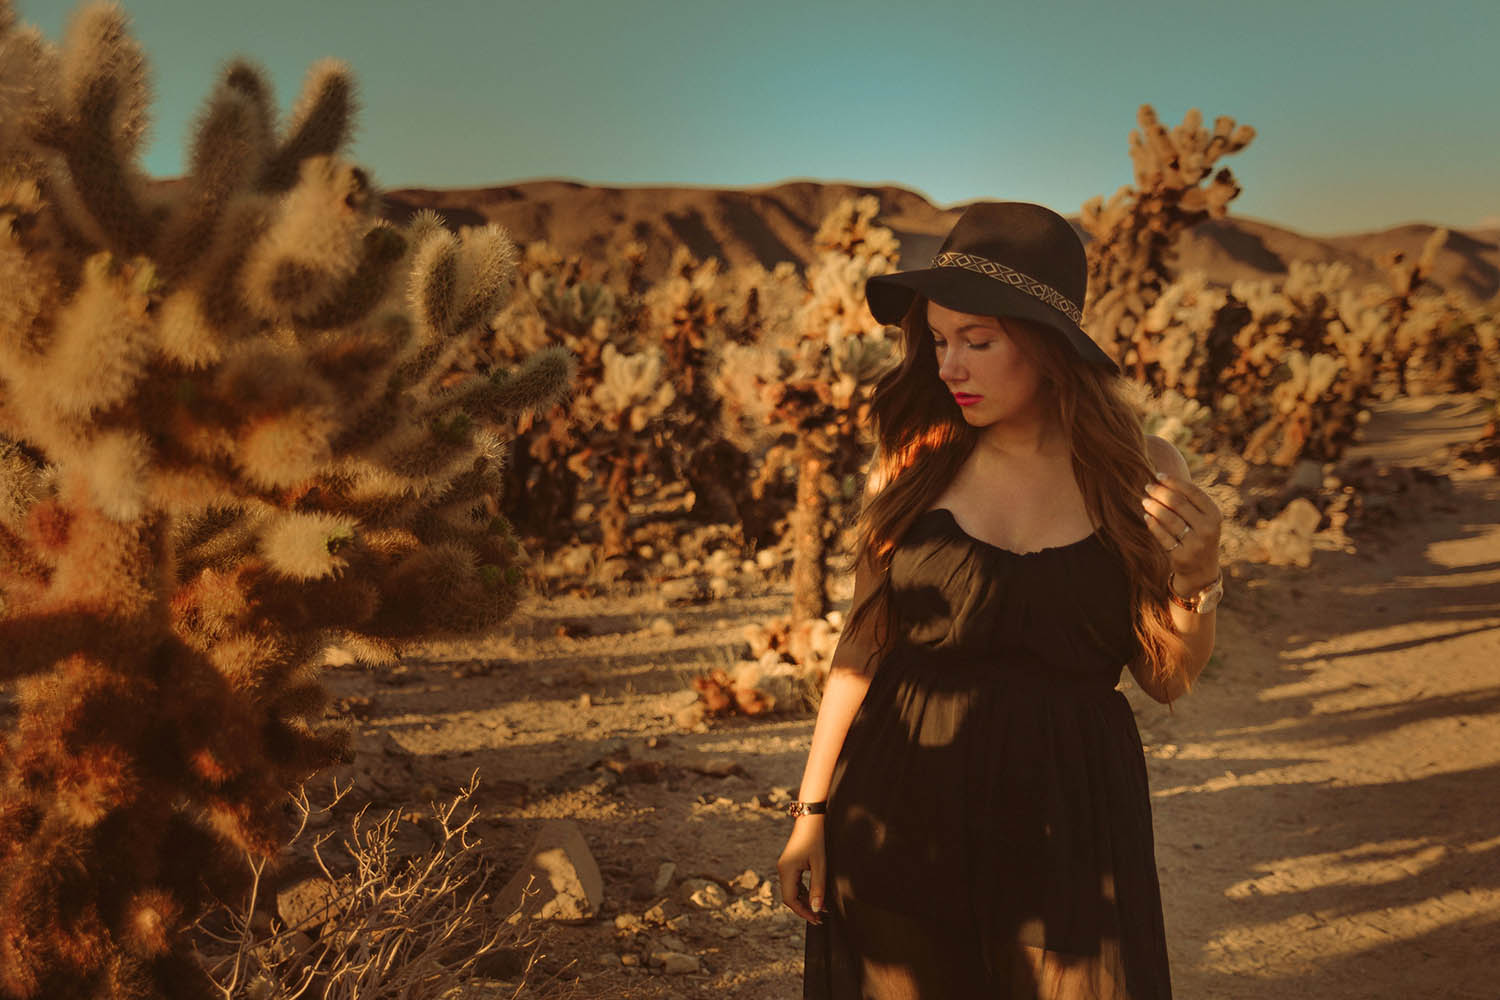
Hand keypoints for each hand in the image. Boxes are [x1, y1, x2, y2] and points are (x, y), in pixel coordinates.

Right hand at [776, 816, 825, 924]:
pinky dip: (804, 892)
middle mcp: (782, 869)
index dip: (803, 912)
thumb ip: (818, 888)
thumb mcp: (820, 865)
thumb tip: (817, 909)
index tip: (817, 919)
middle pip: (790, 897)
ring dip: (805, 901)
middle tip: (821, 918)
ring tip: (821, 909)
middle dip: (804, 908)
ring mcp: (785, 866)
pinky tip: (816, 896)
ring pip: (792, 891)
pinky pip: (795, 883)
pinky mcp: (790, 864)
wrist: (812, 818)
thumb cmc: (817, 839)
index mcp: (787, 870)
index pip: (790, 900)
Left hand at [1141, 472, 1222, 589]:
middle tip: (1147, 487)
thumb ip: (1189, 502)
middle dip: (1160, 493)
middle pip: (1178, 504)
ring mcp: (1196, 544)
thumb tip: (1163, 479)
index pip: (1192, 492)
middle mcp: (1208, 529)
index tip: (1158, 475)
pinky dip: (1153, 524)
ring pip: (1169, 519)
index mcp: (1215, 515)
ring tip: (1144, 501)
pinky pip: (1163, 536)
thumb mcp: (1203, 519)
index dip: (1174, 482)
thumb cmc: (1199, 536)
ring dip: (1154, 507)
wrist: (1202, 571)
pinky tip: (1146, 516)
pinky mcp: (1182, 556)